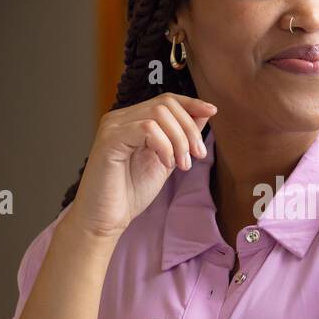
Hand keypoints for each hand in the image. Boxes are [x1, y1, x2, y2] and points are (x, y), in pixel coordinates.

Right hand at [66, 92, 216, 240]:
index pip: (165, 100)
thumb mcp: (167, 160)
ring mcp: (113, 126)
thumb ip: (181, 137)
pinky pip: (146, 129)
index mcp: (132, 120)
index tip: (212, 111)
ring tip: (182, 166)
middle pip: (165, 104)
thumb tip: (204, 112)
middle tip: (197, 156)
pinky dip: (164, 146)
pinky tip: (166, 164)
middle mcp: (120, 118)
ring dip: (179, 140)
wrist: (106, 219)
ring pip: (158, 114)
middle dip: (189, 129)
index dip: (191, 103)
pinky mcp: (109, 139)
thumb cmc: (131, 192)